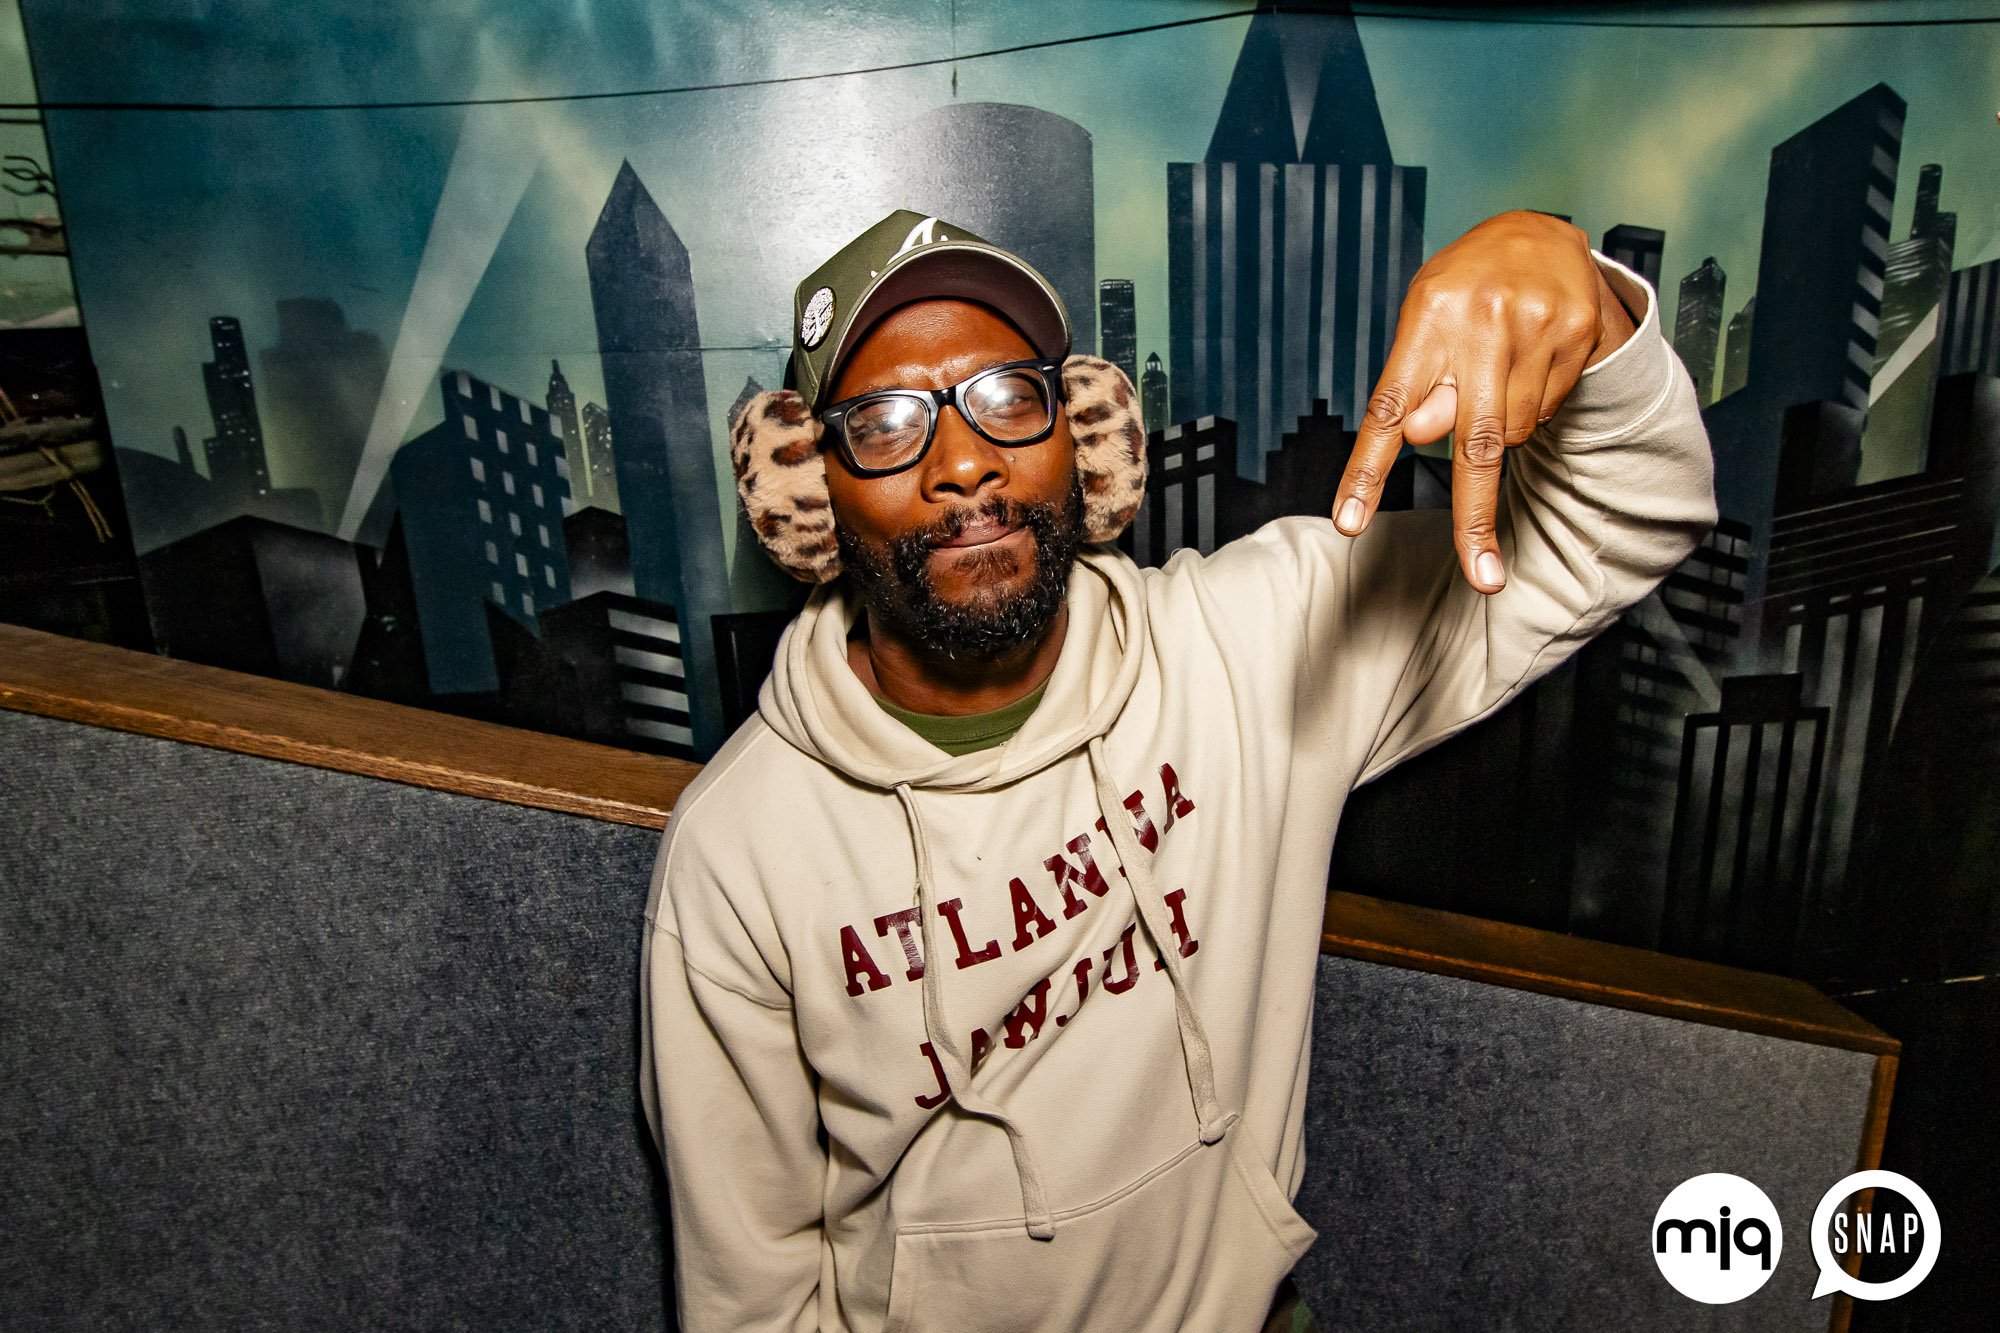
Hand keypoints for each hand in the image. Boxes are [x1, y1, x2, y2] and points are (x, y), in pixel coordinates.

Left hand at [1332, 210, 1637, 592]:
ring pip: (1514, 432)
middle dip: (1475, 518)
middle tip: (1482, 578)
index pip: (1388, 409)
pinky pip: (1547, 410)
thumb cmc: (1463, 289)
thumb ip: (1418, 383)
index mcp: (1429, 317)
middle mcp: (1484, 323)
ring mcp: (1537, 328)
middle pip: (1475, 444)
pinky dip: (1531, 407)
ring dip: (1498, 429)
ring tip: (1495, 374)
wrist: (1538, 232)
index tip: (1348, 524)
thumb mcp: (1423, 322)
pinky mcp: (1577, 335)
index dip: (1367, 471)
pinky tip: (1526, 366)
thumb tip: (1422, 439)